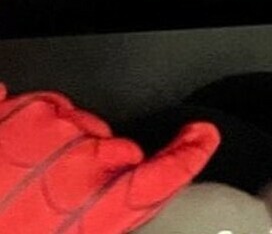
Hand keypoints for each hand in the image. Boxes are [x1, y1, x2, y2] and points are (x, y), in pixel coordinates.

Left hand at [0, 84, 217, 232]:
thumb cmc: (7, 230)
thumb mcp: (71, 230)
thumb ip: (94, 213)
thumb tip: (114, 188)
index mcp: (89, 213)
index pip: (150, 180)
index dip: (181, 158)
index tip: (201, 136)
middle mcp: (67, 165)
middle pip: (108, 145)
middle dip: (99, 161)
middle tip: (59, 197)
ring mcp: (27, 132)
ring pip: (64, 116)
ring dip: (55, 138)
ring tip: (19, 179)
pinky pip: (14, 101)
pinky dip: (11, 115)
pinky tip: (2, 133)